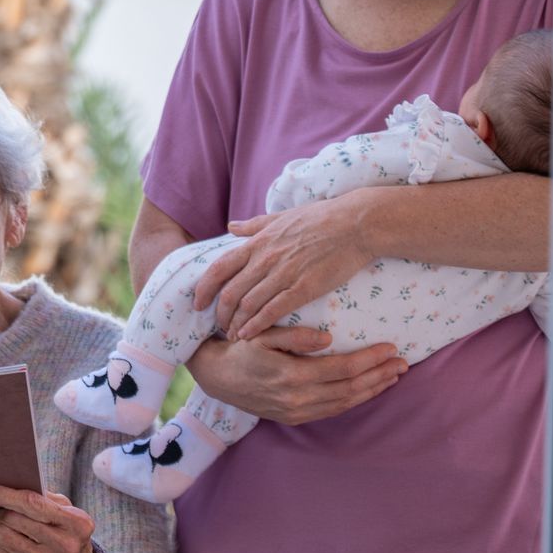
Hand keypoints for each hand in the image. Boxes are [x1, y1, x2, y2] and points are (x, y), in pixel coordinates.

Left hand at [0, 484, 98, 552]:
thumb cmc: (66, 531)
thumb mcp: (66, 510)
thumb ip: (43, 496)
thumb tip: (7, 485)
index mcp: (76, 522)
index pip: (32, 503)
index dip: (4, 495)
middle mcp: (64, 544)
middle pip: (14, 518)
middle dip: (0, 512)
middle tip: (0, 512)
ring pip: (3, 536)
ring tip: (5, 527)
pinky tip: (6, 541)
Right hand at [185, 326, 404, 425]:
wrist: (218, 378)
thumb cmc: (240, 348)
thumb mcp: (261, 334)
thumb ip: (295, 335)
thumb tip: (328, 339)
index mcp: (292, 375)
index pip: (343, 368)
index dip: (370, 359)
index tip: (390, 347)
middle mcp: (299, 398)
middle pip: (351, 388)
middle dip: (380, 375)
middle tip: (403, 363)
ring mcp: (298, 411)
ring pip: (345, 403)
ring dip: (372, 390)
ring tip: (392, 376)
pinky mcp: (296, 417)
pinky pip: (333, 410)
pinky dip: (355, 399)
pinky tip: (368, 389)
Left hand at [192, 194, 374, 337]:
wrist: (354, 224)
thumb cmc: (319, 218)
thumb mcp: (279, 217)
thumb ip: (253, 225)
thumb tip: (230, 226)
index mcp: (257, 242)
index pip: (219, 268)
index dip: (204, 288)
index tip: (198, 302)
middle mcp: (264, 259)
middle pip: (229, 292)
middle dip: (219, 314)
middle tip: (217, 326)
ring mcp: (282, 274)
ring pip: (247, 305)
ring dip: (236, 324)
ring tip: (233, 336)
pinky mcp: (303, 288)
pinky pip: (272, 311)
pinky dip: (256, 326)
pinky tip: (250, 336)